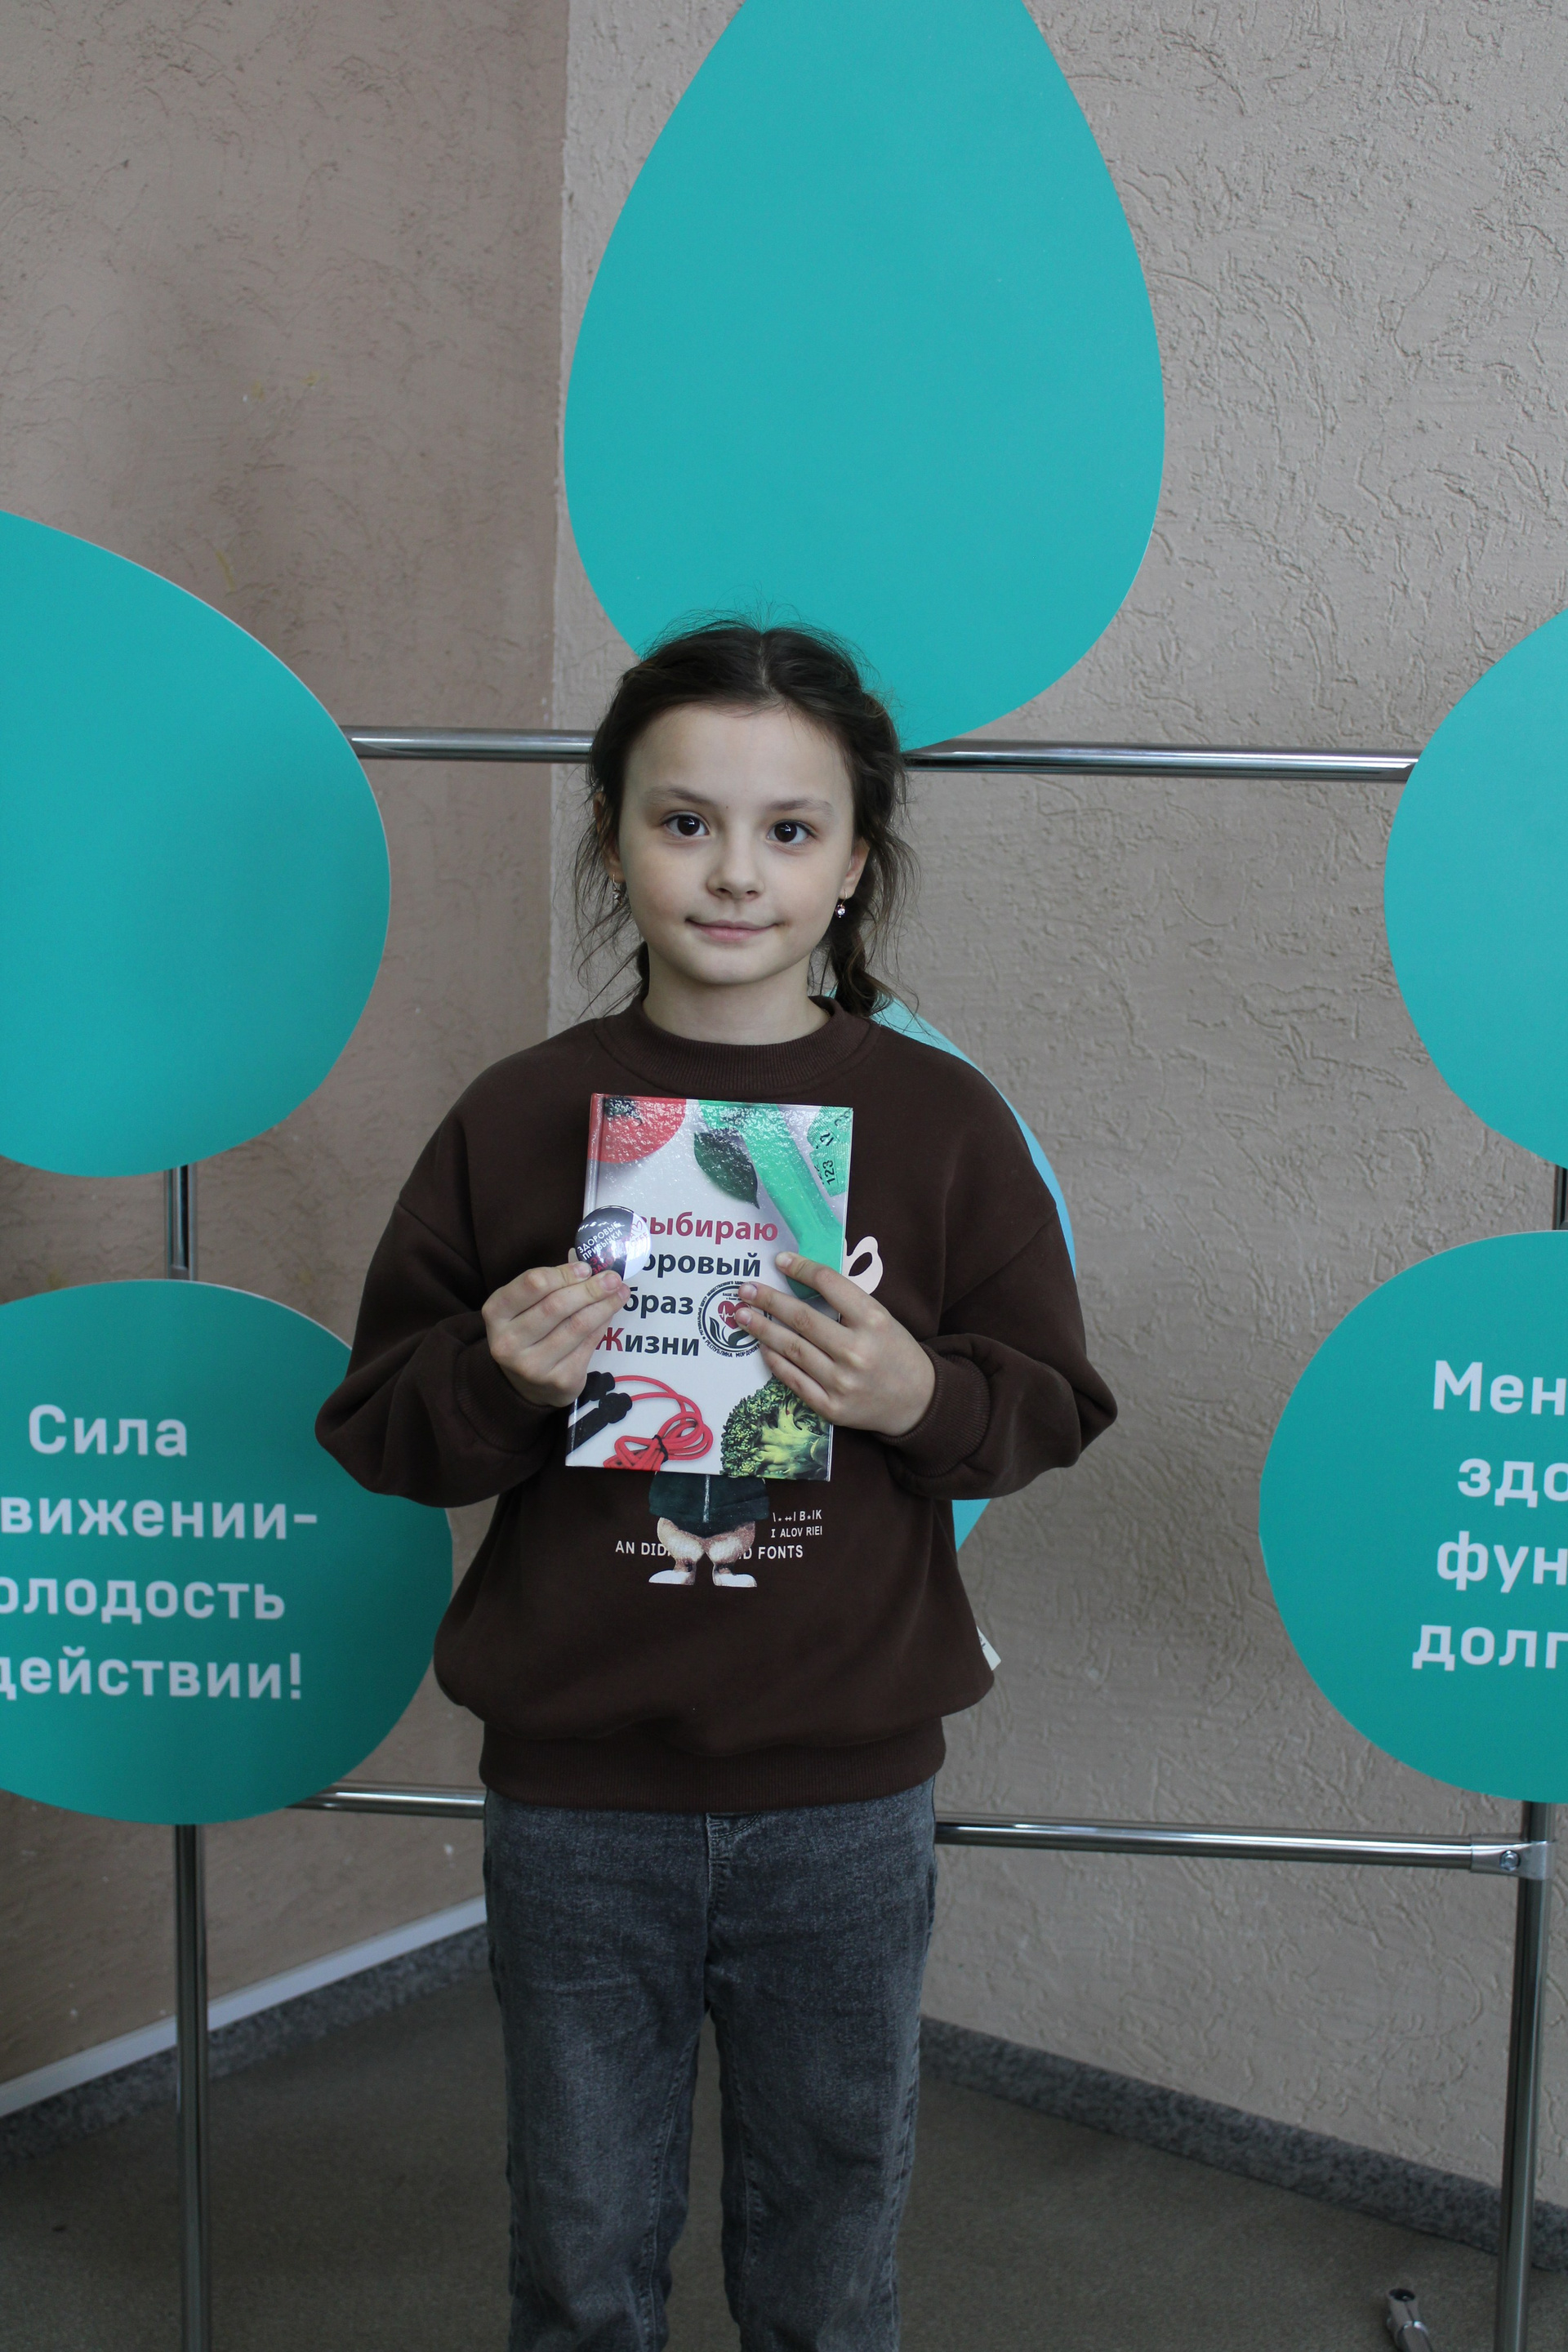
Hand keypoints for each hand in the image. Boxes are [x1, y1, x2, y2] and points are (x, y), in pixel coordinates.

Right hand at [484, 1259, 626, 1408]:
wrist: (527, 1384)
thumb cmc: (528, 1332)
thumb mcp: (525, 1306)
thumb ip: (550, 1284)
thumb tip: (587, 1265)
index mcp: (496, 1313)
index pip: (533, 1285)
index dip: (564, 1274)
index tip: (586, 1268)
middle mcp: (508, 1341)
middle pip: (557, 1306)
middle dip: (590, 1288)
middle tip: (612, 1278)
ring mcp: (533, 1365)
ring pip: (577, 1326)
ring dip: (604, 1305)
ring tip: (620, 1291)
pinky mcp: (559, 1379)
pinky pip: (589, 1344)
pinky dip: (603, 1325)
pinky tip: (610, 1313)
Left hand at [735, 1253, 935, 1438]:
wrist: (918, 1402)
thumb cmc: (896, 1352)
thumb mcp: (882, 1318)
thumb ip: (847, 1302)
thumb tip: (800, 1279)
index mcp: (873, 1320)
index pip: (829, 1285)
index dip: (801, 1269)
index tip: (780, 1261)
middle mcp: (856, 1351)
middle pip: (802, 1318)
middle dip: (768, 1301)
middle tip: (745, 1289)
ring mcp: (842, 1382)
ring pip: (792, 1348)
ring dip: (762, 1329)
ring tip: (742, 1315)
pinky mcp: (831, 1407)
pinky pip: (793, 1380)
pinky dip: (775, 1361)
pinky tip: (762, 1347)